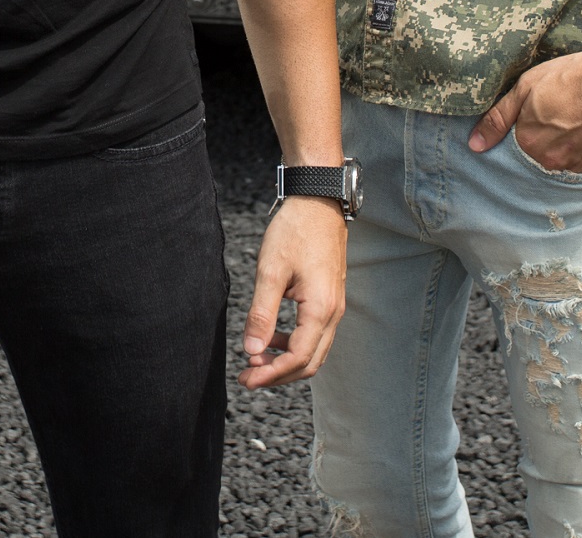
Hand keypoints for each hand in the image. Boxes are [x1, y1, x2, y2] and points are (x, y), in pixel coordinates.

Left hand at [240, 194, 346, 388]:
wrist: (318, 201)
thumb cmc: (295, 230)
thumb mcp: (271, 271)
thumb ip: (261, 314)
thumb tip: (252, 352)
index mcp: (321, 308)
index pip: (298, 358)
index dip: (272, 374)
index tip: (247, 380)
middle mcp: (334, 312)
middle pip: (310, 362)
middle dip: (278, 375)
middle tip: (248, 378)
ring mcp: (335, 306)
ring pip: (314, 350)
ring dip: (286, 361)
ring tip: (256, 359)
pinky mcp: (330, 299)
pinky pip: (315, 334)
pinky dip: (294, 344)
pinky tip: (272, 337)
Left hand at [469, 42, 581, 175]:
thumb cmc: (572, 77)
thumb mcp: (526, 88)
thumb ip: (498, 118)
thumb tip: (474, 145)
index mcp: (530, 145)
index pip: (522, 142)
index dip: (533, 122)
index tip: (546, 108)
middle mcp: (554, 162)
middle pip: (546, 152)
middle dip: (552, 135)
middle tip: (567, 110)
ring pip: (570, 158)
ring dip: (573, 142)